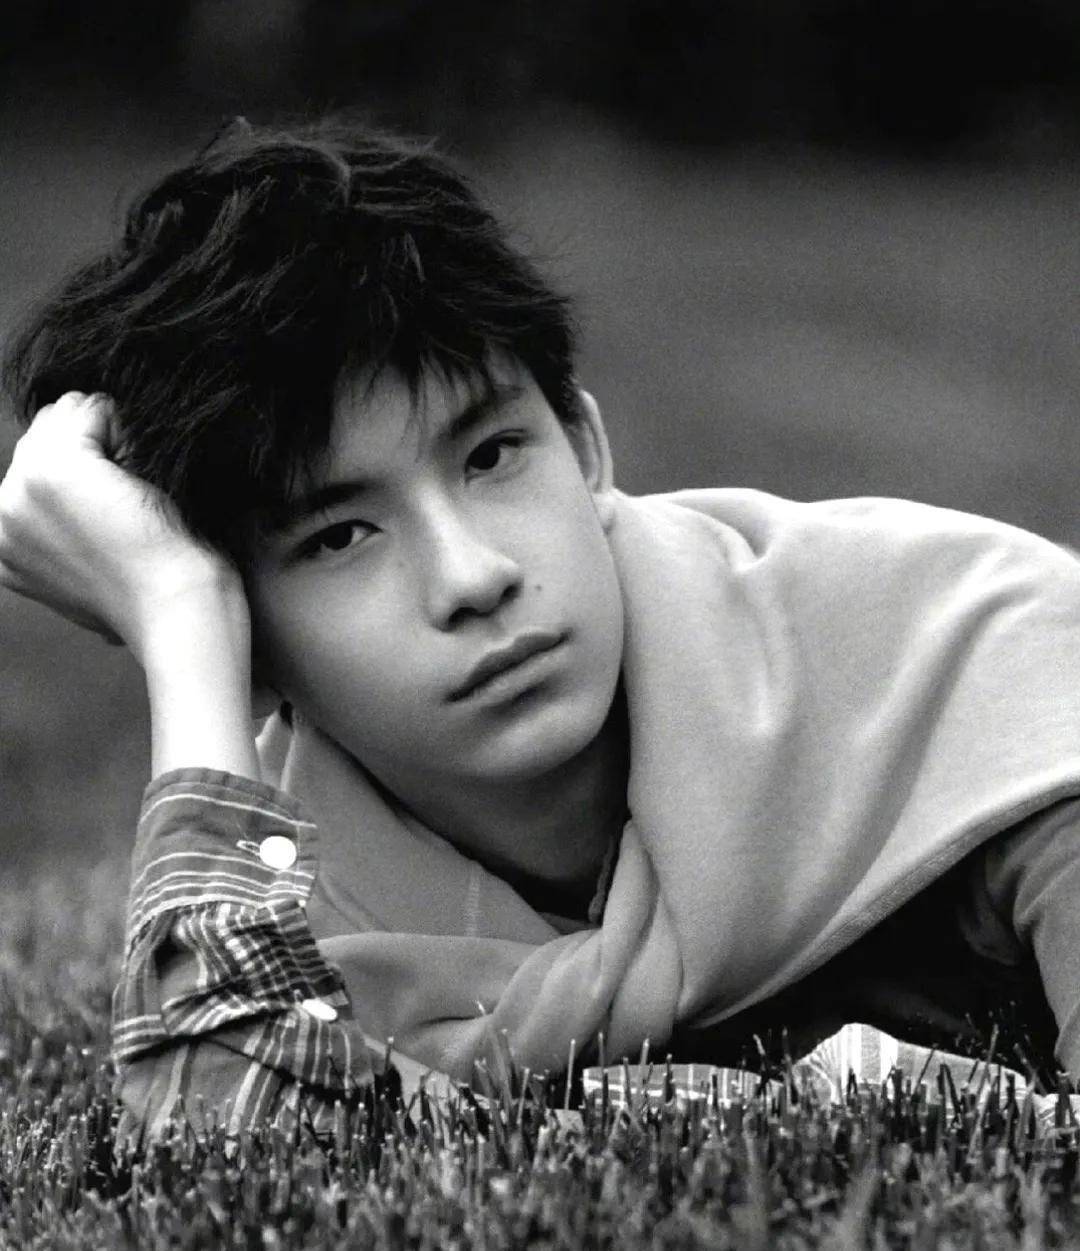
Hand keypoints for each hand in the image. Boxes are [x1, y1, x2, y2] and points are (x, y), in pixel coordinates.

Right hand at [0, 391, 242, 664]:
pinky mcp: (55, 468)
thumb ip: (78, 530)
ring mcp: (21, 490)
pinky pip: (94, 408)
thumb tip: (101, 493)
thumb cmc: (161, 592)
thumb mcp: (103, 569)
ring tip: (137, 496)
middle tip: (133, 506)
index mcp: (9, 546)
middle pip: (47, 430)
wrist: (179, 612)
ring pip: (68, 415)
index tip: (122, 518)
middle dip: (98, 450)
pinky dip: (131, 433)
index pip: (37, 461)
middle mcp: (3, 517)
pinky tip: (144, 482)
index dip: (93, 472)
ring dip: (114, 441)